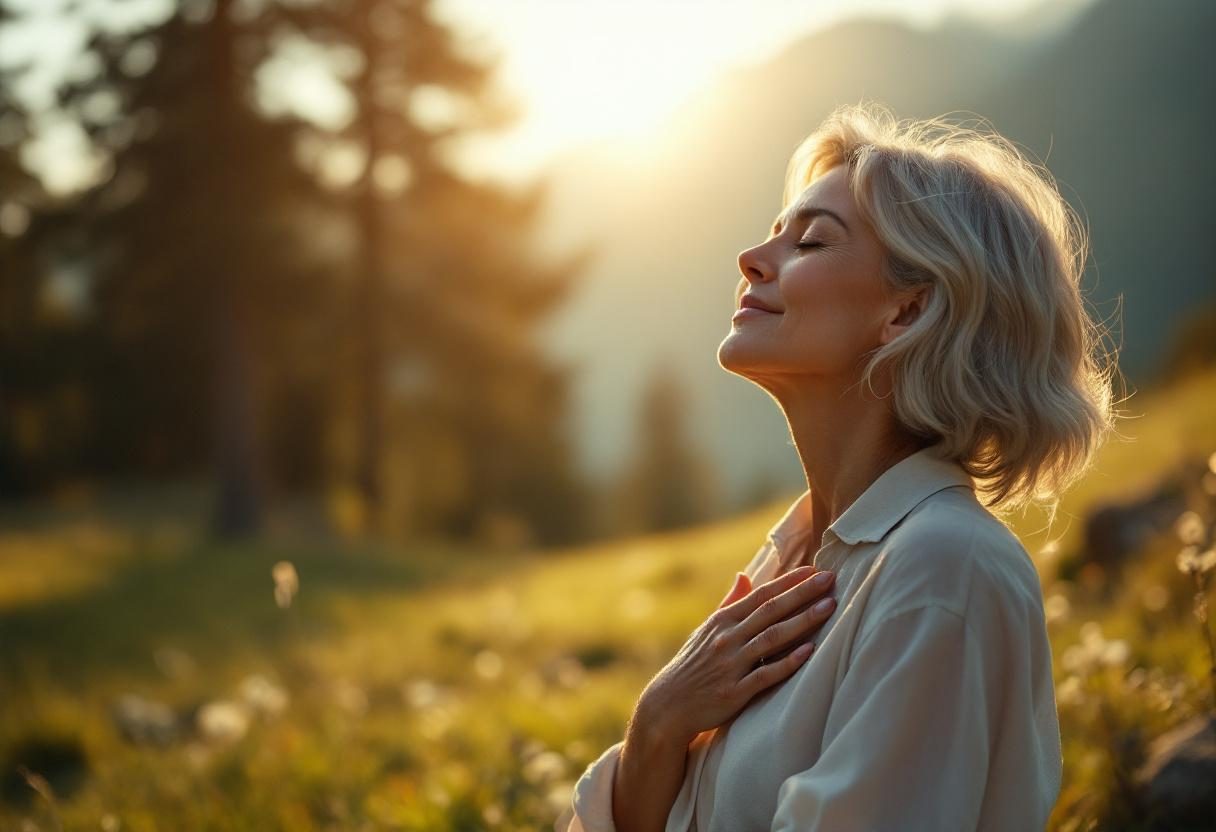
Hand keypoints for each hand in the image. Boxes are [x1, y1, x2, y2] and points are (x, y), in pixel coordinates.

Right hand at [636, 565, 836, 747]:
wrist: (668, 705)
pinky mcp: (734, 691)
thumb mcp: (706, 630)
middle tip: (830, 579)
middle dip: (802, 593)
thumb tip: (743, 575)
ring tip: (829, 607)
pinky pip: (766, 674)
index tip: (814, 570)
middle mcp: (727, 638)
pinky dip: (788, 662)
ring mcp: (731, 664)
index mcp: (722, 621)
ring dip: (802, 621)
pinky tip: (810, 651)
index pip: (760, 595)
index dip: (788, 582)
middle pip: (770, 610)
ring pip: (772, 637)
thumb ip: (728, 604)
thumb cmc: (692, 665)